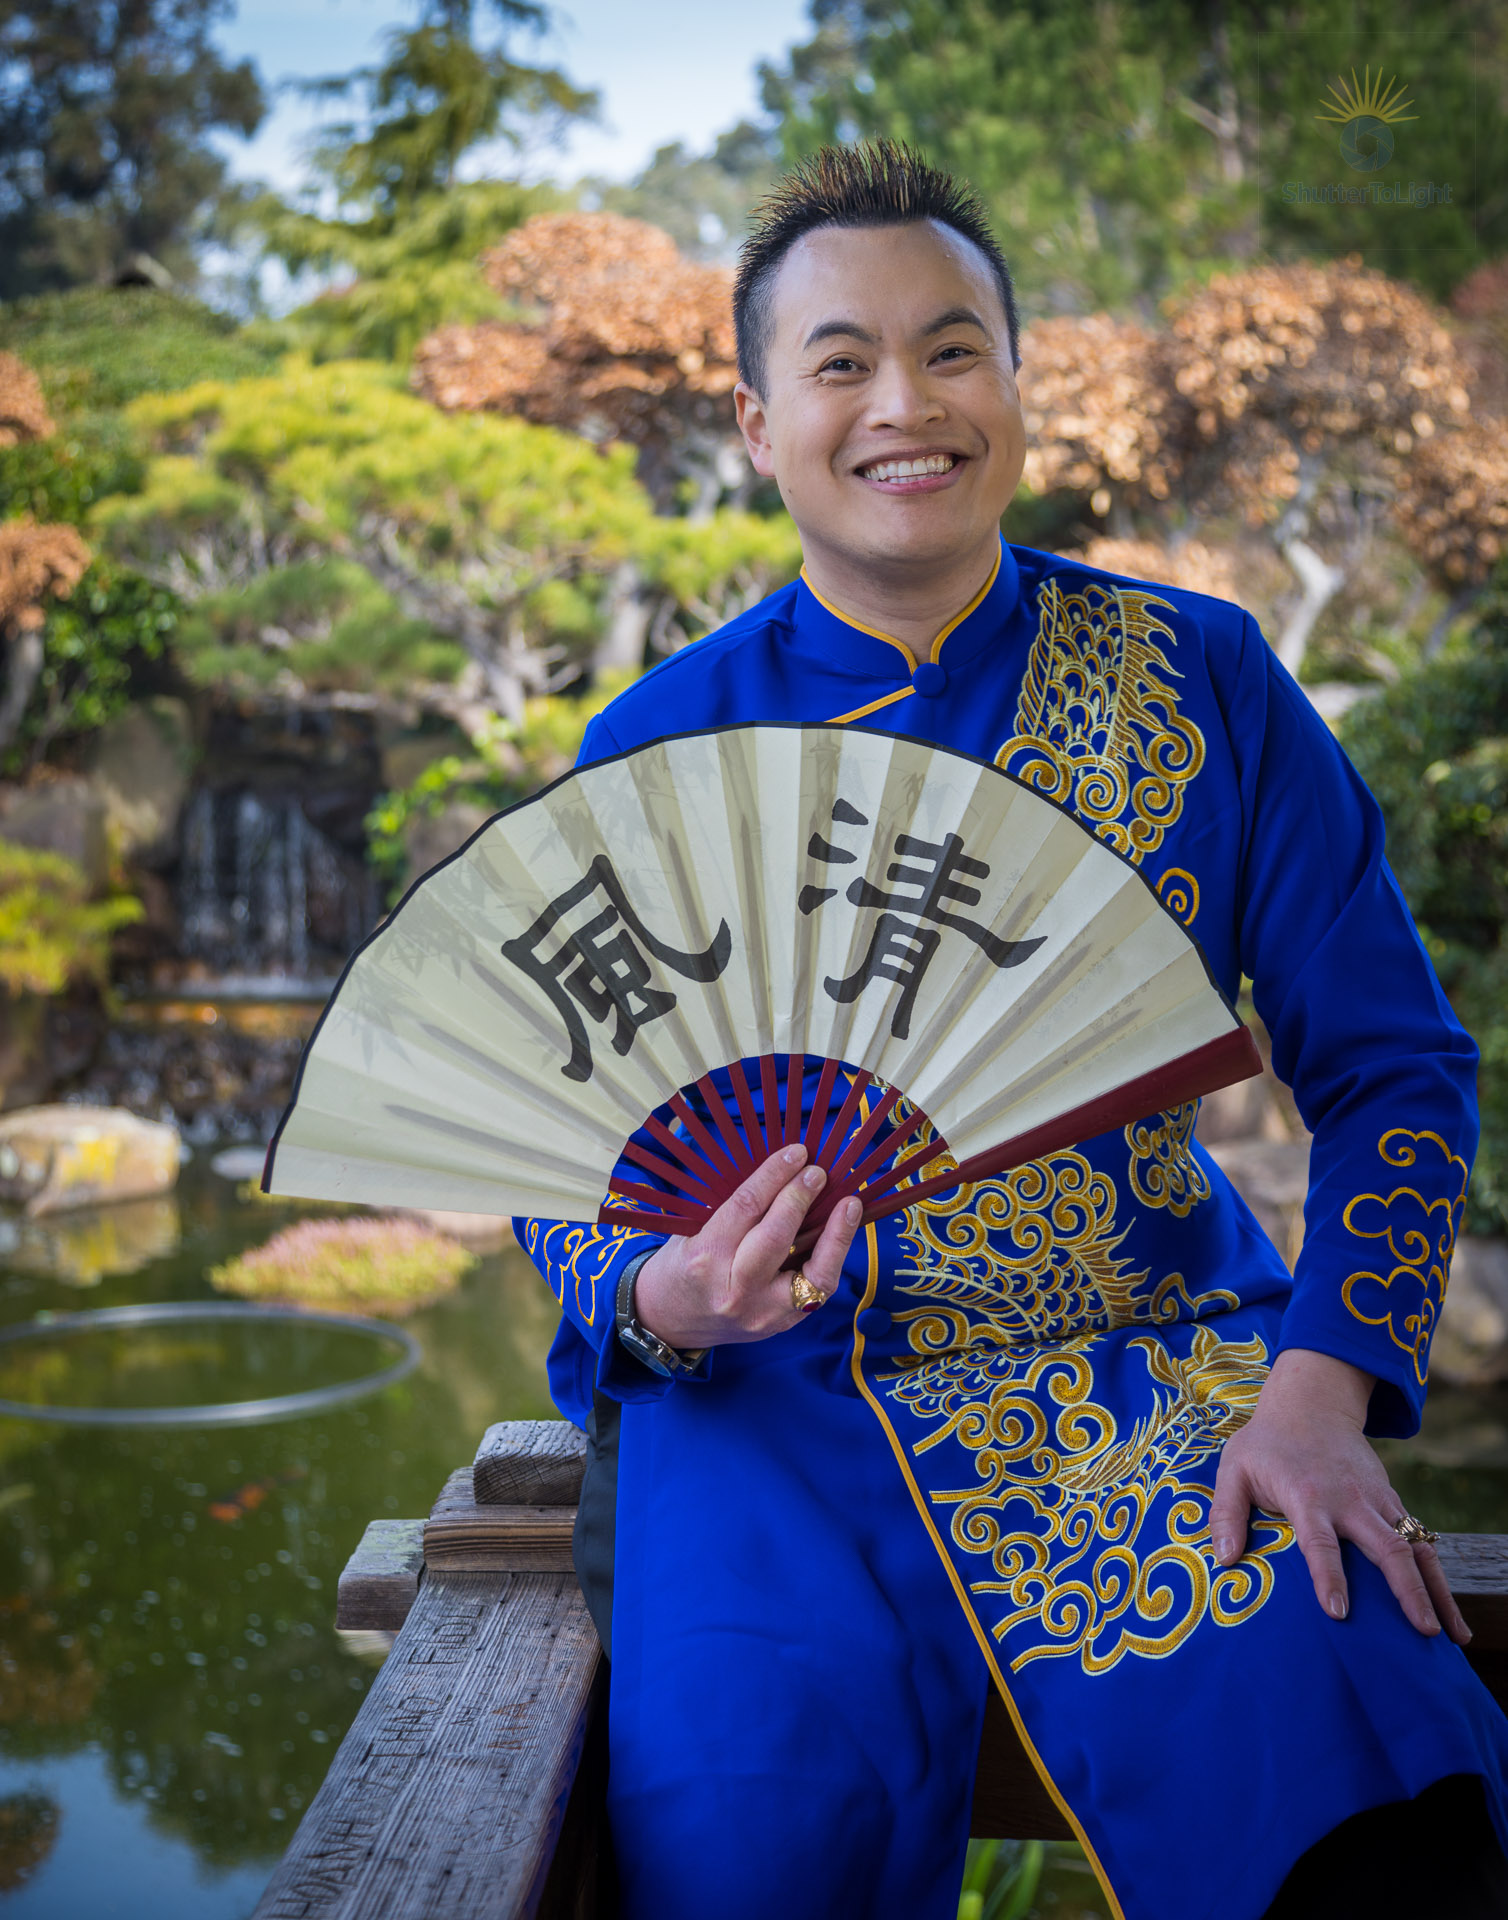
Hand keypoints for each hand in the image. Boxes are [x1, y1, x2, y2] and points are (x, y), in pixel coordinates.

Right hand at [633, 1144, 862, 1350]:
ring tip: (850, 1206)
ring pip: (811, 1274)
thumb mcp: (694, 1230)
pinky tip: (842, 1236)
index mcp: (705, 1256)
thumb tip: (782, 1173)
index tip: (796, 1153)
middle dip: (800, 1198)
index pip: (746, 1206)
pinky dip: (832, 1260)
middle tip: (817, 1172)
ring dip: (837, 1236)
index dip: (775, 1175)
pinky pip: (818, 1292)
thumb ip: (734, 1208)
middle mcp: (734, 1288)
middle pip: (776, 1237)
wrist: (672, 1320)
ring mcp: (761, 1313)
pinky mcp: (780, 1325)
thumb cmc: (684, 1266)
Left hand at [1210, 1346, 1469, 1644]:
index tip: (1338, 1612)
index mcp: (1307, 1495)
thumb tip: (1223, 1559)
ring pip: (1415, 1547)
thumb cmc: (1266, 1444)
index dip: (1329, 1577)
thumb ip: (1226, 1513)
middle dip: (1406, 1590)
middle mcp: (1349, 1500)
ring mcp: (1376, 1501)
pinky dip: (1437, 1574)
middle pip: (1386, 1548)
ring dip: (1435, 1589)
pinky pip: (1421, 1541)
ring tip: (1452, 1634)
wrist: (1311, 1404)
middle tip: (1423, 1630)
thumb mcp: (1235, 1469)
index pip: (1320, 1542)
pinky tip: (1448, 1611)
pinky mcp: (1392, 1502)